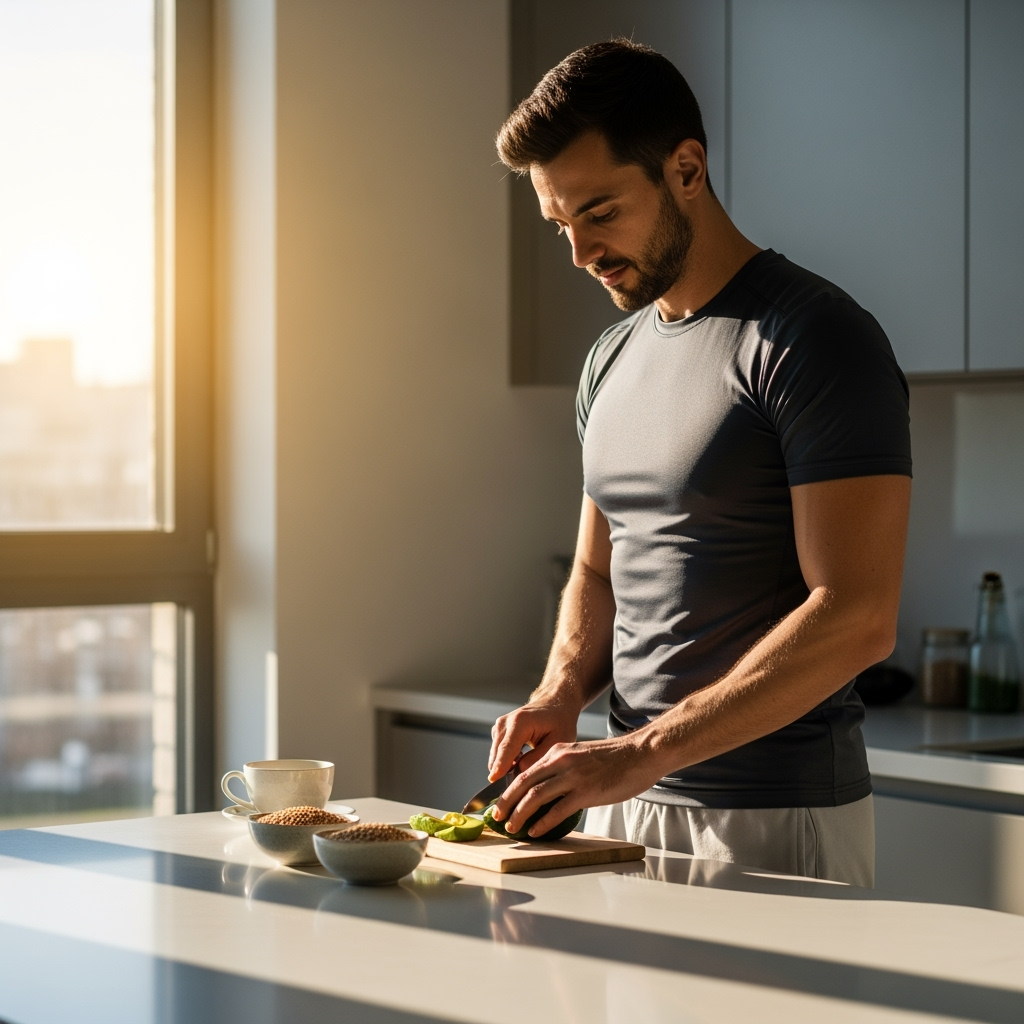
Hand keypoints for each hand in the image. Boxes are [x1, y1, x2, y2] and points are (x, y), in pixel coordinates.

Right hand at [488, 702, 578, 781]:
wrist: (554, 705)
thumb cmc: (559, 722)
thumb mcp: (558, 741)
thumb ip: (538, 758)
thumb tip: (519, 774)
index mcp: (520, 722)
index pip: (506, 749)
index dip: (500, 766)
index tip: (493, 781)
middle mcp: (505, 722)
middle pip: (498, 754)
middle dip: (504, 773)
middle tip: (521, 786)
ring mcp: (499, 726)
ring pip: (496, 756)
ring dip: (506, 767)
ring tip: (526, 768)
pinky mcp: (498, 732)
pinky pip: (498, 753)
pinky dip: (506, 761)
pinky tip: (522, 760)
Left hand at [490, 733, 664, 837]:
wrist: (640, 754)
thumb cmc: (614, 758)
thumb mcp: (580, 755)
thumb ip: (563, 768)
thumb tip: (547, 789)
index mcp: (558, 751)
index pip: (525, 772)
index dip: (510, 790)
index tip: (501, 803)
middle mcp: (561, 760)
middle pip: (524, 783)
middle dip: (507, 802)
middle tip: (497, 817)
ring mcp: (573, 776)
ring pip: (536, 796)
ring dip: (520, 814)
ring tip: (513, 828)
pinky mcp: (586, 791)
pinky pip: (557, 810)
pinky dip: (543, 822)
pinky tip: (536, 831)